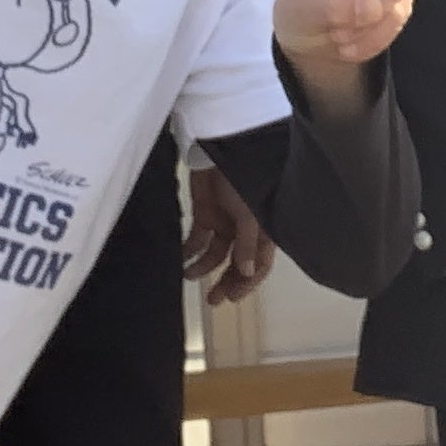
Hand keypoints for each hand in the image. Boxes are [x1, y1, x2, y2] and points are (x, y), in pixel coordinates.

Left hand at [184, 164, 274, 303]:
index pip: (259, 264)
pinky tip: (182, 259)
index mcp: (263, 231)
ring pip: (216, 254)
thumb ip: (248, 242)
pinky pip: (197, 238)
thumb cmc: (244, 177)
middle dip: (227, 281)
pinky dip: (189, 250)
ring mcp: (224, 221)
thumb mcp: (249, 212)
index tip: (232, 297)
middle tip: (213, 299)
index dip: (247, 283)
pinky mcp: (204, 212)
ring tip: (189, 276)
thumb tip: (247, 272)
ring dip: (204, 268)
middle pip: (238, 263)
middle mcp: (245, 230)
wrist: (223, 146)